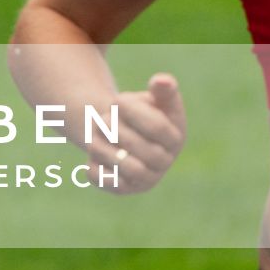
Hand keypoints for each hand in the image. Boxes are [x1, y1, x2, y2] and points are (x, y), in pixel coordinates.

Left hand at [83, 73, 185, 194]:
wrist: (121, 131)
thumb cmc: (142, 111)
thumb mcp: (155, 97)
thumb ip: (162, 89)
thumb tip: (161, 81)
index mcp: (176, 138)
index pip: (158, 128)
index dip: (133, 111)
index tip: (117, 99)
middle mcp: (163, 163)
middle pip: (140, 149)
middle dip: (115, 128)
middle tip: (103, 118)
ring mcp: (143, 179)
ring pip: (122, 166)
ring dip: (102, 144)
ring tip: (95, 131)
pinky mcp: (121, 189)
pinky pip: (103, 180)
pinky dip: (93, 163)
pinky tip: (94, 150)